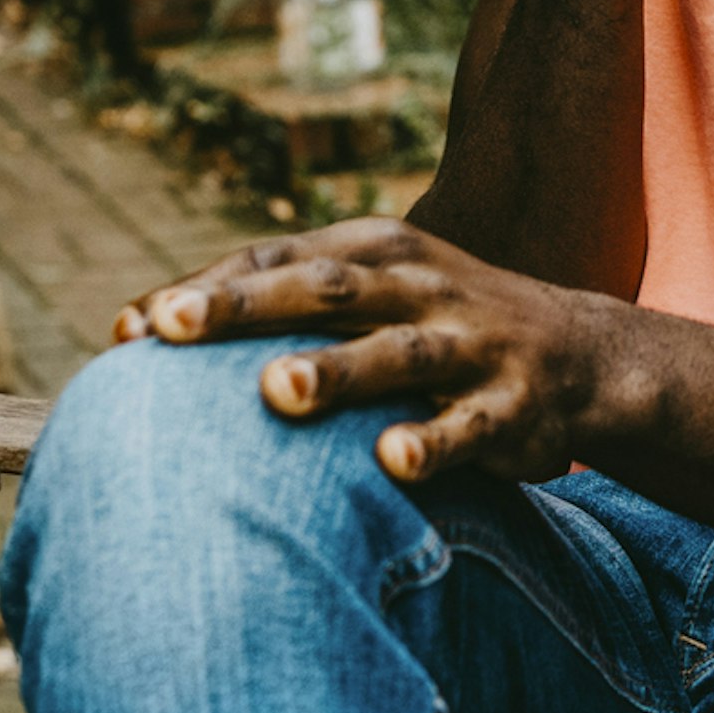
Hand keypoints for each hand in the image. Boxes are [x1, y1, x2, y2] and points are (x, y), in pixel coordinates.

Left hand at [113, 219, 646, 485]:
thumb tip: (146, 329)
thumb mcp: (374, 290)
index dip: (203, 288)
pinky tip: (392, 462)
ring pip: (396, 352)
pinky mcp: (514, 407)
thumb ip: (283, 302)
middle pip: (322, 289)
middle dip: (244, 307)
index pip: (276, 259)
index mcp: (377, 250)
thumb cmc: (440, 324)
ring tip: (275, 390)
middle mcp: (420, 286)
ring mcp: (471, 343)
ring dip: (336, 370)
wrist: (585, 355)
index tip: (128, 329)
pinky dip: (432, 442)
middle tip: (171, 326)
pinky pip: (469, 426)